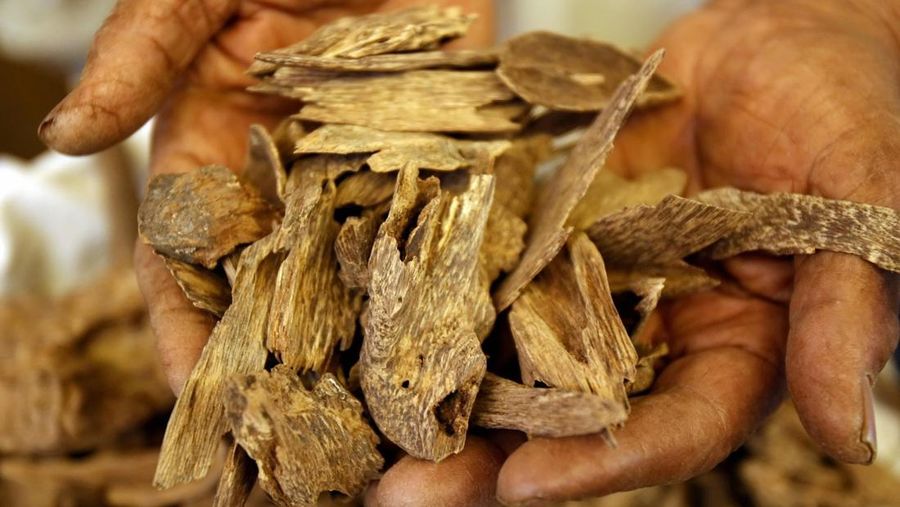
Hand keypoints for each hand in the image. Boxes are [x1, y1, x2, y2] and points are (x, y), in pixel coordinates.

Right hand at [39, 0, 492, 392]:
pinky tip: (447, 356)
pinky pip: (440, 243)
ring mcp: (368, 183)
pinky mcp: (441, 169)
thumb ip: (143, 52)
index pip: (189, 260)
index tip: (203, 402)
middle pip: (275, 294)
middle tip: (298, 450)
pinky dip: (441, 300)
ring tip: (376, 433)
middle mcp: (289, 183)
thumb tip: (65, 132)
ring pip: (356, 286)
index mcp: (214, 149)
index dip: (189, 331)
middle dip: (280, 371)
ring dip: (360, 359)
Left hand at [369, 0, 899, 504]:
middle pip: (566, 415)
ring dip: (438, 397)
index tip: (521, 487)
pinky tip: (370, 324)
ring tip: (362, 436)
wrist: (782, 40)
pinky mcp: (548, 232)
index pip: (669, 429)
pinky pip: (489, 269)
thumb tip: (846, 434)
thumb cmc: (844, 112)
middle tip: (400, 498)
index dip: (600, 463)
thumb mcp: (867, 203)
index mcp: (733, 350)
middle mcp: (652, 333)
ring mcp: (590, 282)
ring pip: (509, 353)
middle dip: (485, 458)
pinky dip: (434, 300)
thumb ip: (846, 311)